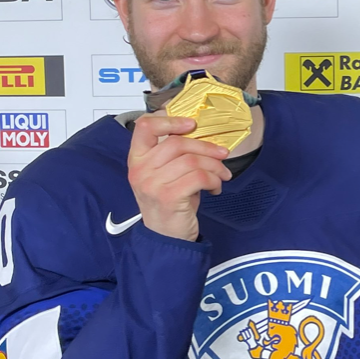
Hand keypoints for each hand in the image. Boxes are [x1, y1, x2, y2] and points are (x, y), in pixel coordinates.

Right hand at [127, 113, 231, 240]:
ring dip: (215, 166)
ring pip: (192, 160)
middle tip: (222, 154)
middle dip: (206, 147)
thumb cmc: (169, 204)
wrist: (166, 238)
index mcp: (137, 159)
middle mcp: (140, 170)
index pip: (145, 127)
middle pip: (177, 143)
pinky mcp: (168, 196)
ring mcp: (152, 184)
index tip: (191, 124)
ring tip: (221, 175)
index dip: (170, 121)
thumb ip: (174, 155)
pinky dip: (214, 180)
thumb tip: (203, 137)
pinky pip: (199, 177)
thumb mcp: (165, 175)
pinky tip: (215, 188)